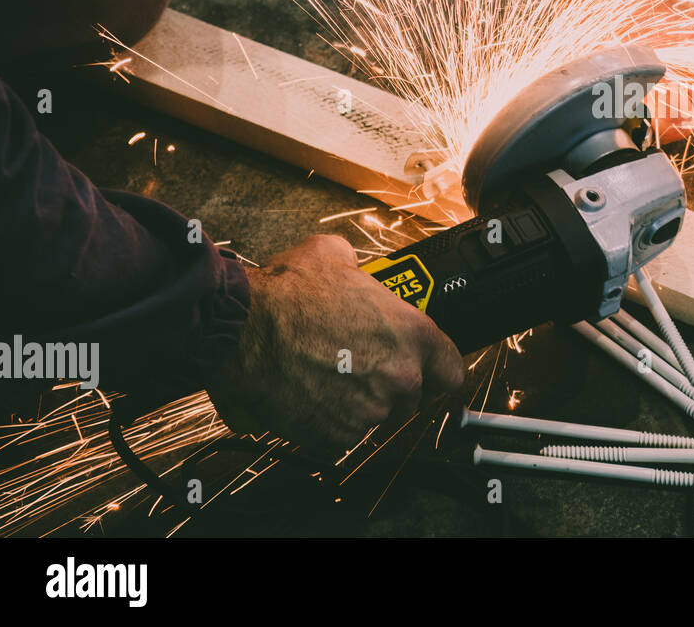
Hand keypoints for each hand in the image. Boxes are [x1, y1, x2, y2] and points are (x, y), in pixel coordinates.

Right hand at [207, 235, 463, 453]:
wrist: (242, 328)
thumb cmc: (287, 293)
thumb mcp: (335, 255)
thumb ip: (360, 268)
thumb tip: (355, 269)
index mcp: (413, 335)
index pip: (452, 371)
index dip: (435, 371)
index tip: (422, 371)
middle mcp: (400, 377)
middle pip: (412, 398)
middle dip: (389, 388)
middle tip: (357, 369)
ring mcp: (370, 412)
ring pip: (375, 419)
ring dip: (357, 406)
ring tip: (327, 380)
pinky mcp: (336, 437)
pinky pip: (341, 438)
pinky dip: (327, 425)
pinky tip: (310, 398)